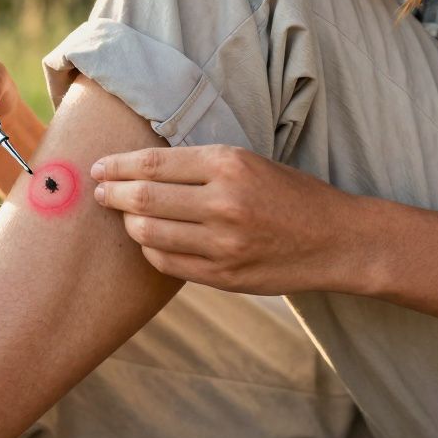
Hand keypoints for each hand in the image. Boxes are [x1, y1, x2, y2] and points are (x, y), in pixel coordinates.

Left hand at [90, 144, 367, 294]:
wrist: (338, 240)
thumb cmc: (289, 194)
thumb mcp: (249, 162)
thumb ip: (198, 165)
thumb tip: (137, 167)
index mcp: (230, 164)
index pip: (153, 164)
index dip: (117, 165)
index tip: (99, 167)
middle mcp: (224, 203)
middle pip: (143, 198)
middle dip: (111, 194)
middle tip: (99, 191)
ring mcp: (224, 244)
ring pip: (148, 233)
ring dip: (128, 223)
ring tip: (124, 216)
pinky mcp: (224, 276)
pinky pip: (166, 262)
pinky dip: (149, 249)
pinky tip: (149, 239)